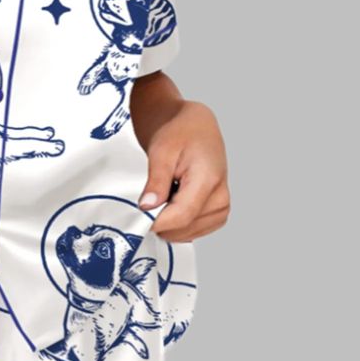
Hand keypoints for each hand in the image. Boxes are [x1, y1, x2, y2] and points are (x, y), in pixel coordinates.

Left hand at [138, 100, 229, 240]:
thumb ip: (156, 181)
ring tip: (165, 194)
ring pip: (186, 233)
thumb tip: (147, 207)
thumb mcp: (161, 151)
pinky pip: (191, 231)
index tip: (138, 218)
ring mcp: (221, 208)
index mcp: (209, 179)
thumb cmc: (181, 133)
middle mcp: (220, 197)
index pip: (181, 216)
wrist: (195, 128)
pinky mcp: (217, 214)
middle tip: (148, 200)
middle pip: (183, 227)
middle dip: (160, 220)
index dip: (156, 222)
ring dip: (169, 221)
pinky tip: (173, 202)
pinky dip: (177, 223)